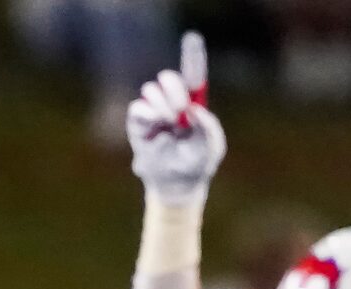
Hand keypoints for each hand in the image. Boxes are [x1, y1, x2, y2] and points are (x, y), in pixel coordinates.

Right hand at [127, 34, 224, 201]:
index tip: (192, 39)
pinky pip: (138, 108)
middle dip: (175, 89)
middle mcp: (171, 103)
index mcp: (192, 104)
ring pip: (151, 90)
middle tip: (181, 109)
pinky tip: (157, 126)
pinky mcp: (138, 124)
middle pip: (168, 79)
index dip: (192, 56)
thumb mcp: (212, 148)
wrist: (176, 187)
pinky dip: (148, 114)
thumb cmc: (196, 165)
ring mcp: (153, 113)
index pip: (192, 75)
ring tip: (170, 123)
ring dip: (162, 104)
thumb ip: (209, 127)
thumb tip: (193, 110)